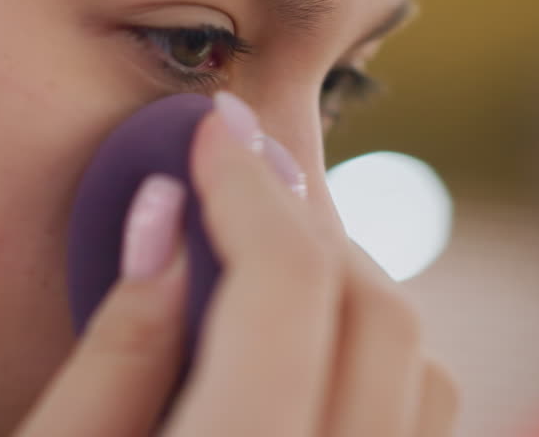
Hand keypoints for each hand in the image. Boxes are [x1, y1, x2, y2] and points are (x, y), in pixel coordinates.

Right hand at [16, 92, 457, 435]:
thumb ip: (114, 354)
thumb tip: (168, 217)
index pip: (285, 295)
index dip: (247, 191)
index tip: (211, 131)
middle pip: (377, 316)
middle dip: (304, 226)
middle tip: (232, 177)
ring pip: (424, 370)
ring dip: (348, 289)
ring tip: (257, 260)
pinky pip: (418, 420)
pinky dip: (371, 357)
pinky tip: (293, 347)